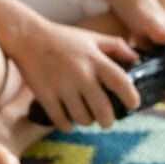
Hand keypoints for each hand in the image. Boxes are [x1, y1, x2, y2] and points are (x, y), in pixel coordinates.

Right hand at [11, 21, 140, 131]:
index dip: (131, 98)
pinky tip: (68, 122)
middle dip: (108, 120)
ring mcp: (62, 86)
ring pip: (82, 118)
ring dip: (87, 122)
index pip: (121, 83)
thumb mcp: (92, 37)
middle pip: (103, 109)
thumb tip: (137, 59)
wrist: (27, 37)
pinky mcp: (45, 95)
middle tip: (107, 121)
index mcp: (95, 60)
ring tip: (86, 118)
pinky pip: (60, 120)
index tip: (132, 105)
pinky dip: (67, 126)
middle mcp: (81, 74)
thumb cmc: (62, 38)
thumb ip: (116, 47)